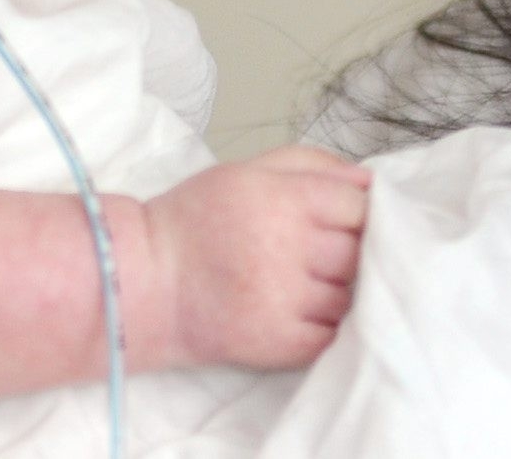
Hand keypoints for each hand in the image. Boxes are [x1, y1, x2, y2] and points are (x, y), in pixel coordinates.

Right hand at [143, 145, 371, 371]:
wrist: (141, 284)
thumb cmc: (194, 221)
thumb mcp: (246, 171)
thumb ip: (311, 165)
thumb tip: (370, 180)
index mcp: (282, 200)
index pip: (358, 205)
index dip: (359, 210)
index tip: (346, 217)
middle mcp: (288, 249)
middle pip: (359, 250)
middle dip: (351, 248)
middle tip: (327, 250)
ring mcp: (286, 301)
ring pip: (350, 295)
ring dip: (341, 289)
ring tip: (312, 280)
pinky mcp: (279, 345)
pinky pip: (332, 335)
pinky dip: (328, 325)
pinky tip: (305, 310)